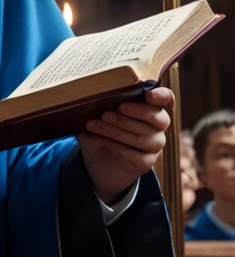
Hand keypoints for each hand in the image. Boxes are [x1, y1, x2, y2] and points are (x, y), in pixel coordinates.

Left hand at [78, 86, 173, 204]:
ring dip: (115, 130)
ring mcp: (154, 146)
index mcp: (151, 107)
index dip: (162, 95)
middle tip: (107, 113)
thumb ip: (101, 104)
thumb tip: (88, 95)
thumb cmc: (103, 128)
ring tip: (92, 124)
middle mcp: (158, 127)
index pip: (167, 99)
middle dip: (133, 113)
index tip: (148, 94)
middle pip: (157, 118)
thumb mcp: (101, 114)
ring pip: (142, 137)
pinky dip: (112, 145)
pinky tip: (96, 139)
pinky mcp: (146, 162)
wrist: (101, 161)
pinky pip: (133, 154)